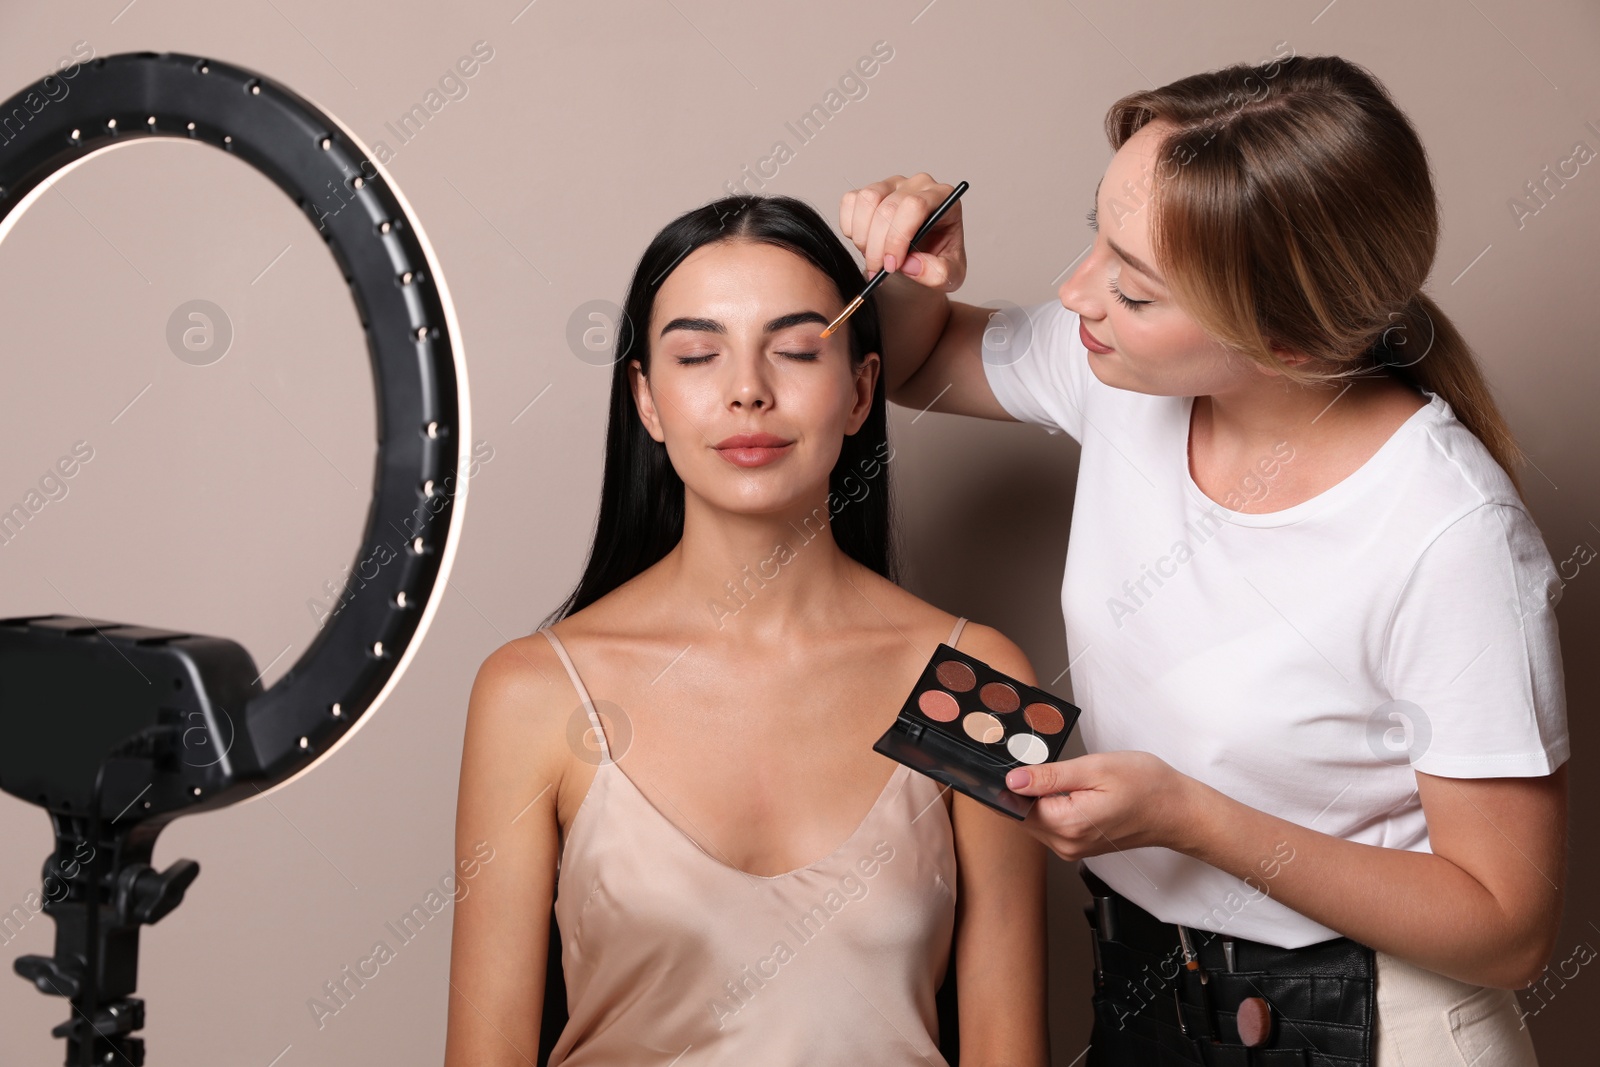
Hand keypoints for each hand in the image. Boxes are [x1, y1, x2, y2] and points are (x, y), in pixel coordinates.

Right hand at [839, 173, 966, 291]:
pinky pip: (850, 201)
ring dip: (863, 236)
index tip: (892, 265)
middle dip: (878, 246)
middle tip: (878, 271)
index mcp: (944, 198)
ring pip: (866, 201)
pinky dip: (850, 228)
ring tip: (872, 258)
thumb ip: (938, 273)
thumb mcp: (951, 276)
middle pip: (888, 208)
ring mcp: (892, 184)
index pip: (915, 206)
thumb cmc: (938, 262)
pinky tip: (864, 243)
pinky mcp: (870, 191)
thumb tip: (911, 265)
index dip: (898, 237)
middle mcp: (918, 185)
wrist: (920, 261)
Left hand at [1004, 751, 1205, 861]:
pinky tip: (1060, 788)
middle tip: (1024, 760)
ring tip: (1050, 773)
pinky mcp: (1078, 845)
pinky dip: (1046, 806)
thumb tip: (1013, 780)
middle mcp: (1065, 843)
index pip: (1013, 807)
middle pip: (1020, 815)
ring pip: (1033, 820)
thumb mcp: (1095, 769)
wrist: (1177, 811)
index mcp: (1067, 824)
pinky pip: (1049, 825)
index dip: (1001, 784)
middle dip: (1016, 789)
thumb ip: (1050, 776)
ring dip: (1032, 798)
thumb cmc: (1147, 787)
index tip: (995, 766)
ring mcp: (1071, 848)